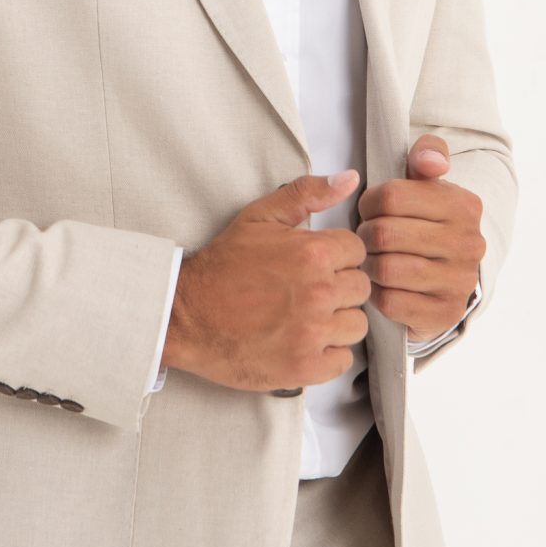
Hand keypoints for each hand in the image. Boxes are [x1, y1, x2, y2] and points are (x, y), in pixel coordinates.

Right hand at [162, 170, 370, 392]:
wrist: (185, 315)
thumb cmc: (222, 267)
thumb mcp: (260, 217)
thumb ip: (307, 194)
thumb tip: (350, 180)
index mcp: (312, 253)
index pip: (357, 252)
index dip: (337, 257)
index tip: (316, 266)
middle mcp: (318, 293)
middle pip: (360, 289)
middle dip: (338, 288)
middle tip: (306, 292)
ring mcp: (313, 333)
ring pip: (356, 325)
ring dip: (336, 322)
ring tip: (305, 318)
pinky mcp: (305, 367)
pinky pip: (343, 360)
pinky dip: (327, 354)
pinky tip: (303, 341)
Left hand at [356, 137, 484, 345]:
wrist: (445, 275)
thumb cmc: (424, 221)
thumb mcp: (426, 182)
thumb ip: (427, 154)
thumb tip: (431, 163)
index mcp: (464, 205)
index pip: (390, 197)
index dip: (368, 203)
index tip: (371, 210)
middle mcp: (469, 243)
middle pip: (384, 234)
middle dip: (365, 235)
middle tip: (367, 237)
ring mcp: (460, 281)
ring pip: (386, 269)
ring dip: (369, 265)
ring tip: (372, 259)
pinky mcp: (446, 313)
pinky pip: (391, 302)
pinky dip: (377, 294)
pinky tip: (382, 285)